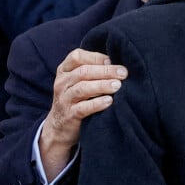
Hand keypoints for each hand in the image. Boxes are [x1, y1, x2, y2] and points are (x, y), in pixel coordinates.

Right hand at [40, 49, 126, 181]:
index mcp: (64, 70)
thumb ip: (92, 71)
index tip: (113, 60)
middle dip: (105, 71)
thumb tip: (117, 64)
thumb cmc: (76, 99)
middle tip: (123, 73)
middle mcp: (62, 82)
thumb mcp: (78, 82)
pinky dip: (97, 104)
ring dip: (102, 85)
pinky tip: (109, 101)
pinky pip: (83, 108)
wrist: (60, 127)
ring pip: (82, 88)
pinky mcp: (69, 115)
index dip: (96, 57)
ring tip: (118, 85)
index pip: (78, 56)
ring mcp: (64, 99)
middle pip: (83, 72)